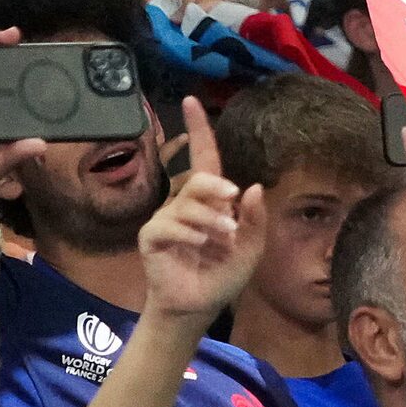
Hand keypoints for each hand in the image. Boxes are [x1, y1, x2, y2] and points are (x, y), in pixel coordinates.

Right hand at [139, 101, 266, 322]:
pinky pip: (167, 225)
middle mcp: (185, 203)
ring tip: (223, 239)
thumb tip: (251, 186)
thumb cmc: (223, 273)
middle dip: (216, 188)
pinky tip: (199, 245)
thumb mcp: (251, 246)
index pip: (204, 158)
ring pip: (186, 203)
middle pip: (198, 179)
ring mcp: (166, 219)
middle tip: (232, 205)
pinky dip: (188, 233)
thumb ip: (254, 218)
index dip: (198, 129)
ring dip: (210, 220)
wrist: (200, 305)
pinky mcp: (151, 237)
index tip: (190, 100)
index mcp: (210, 200)